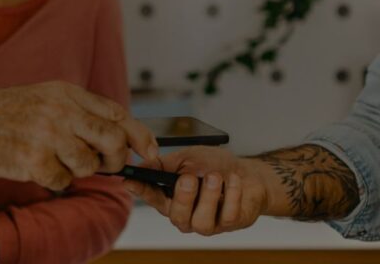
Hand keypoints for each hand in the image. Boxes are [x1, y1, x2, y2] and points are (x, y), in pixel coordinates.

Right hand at [0, 81, 158, 190]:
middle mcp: (61, 111)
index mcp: (67, 92)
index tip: (151, 150)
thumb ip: (80, 111)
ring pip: (89, 165)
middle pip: (112, 141)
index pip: (118, 113)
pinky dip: (54, 181)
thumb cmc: (6, 113)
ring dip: (78, 170)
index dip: (140, 134)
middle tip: (108, 166)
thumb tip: (119, 136)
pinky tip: (37, 167)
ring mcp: (48, 136)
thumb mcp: (46, 97)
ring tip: (56, 159)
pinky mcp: (33, 161)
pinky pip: (62, 181)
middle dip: (117, 159)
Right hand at [123, 146, 272, 235]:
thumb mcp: (188, 158)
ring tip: (215, 177)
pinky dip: (232, 195)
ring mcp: (208, 222)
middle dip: (183, 197)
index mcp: (172, 198)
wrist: (249, 173)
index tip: (131, 180)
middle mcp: (187, 214)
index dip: (140, 190)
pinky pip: (228, 215)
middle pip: (176, 216)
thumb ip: (166, 163)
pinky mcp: (230, 223)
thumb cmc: (215, 165)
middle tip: (189, 178)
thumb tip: (142, 164)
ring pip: (202, 221)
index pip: (151, 196)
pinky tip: (233, 180)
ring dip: (209, 197)